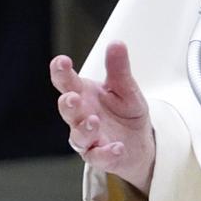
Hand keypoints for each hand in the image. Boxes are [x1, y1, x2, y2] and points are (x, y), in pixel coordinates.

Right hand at [50, 42, 155, 194]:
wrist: (140, 140)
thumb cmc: (125, 111)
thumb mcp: (126, 87)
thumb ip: (119, 68)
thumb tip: (116, 43)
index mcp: (84, 94)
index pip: (66, 82)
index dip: (61, 72)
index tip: (61, 61)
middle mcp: (81, 116)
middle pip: (67, 110)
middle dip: (67, 104)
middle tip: (72, 97)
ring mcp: (88, 138)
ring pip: (78, 136)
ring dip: (84, 129)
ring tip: (93, 120)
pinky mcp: (100, 156)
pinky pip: (99, 157)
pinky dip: (106, 153)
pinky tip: (117, 147)